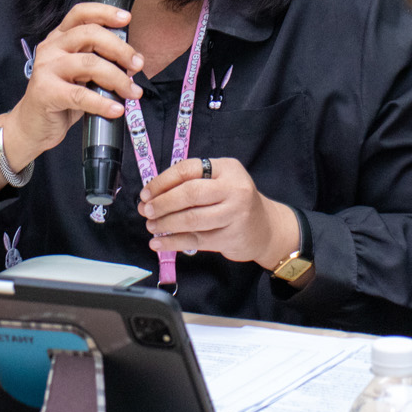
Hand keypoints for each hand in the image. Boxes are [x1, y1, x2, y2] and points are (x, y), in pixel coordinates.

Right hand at [1, 2, 142, 167]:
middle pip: (89, 35)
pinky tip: (116, 109)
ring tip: (132, 92)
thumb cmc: (61, 98)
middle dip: (120, 48)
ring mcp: (46, 69)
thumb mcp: (80, 74)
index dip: (104, 12)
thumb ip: (99, 61)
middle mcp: (51, 48)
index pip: (80, 14)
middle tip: (137, 64)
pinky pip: (80, 95)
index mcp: (59, 38)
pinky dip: (102, 103)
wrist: (33, 126)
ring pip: (89, 63)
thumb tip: (132, 61)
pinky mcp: (45, 92)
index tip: (126, 18)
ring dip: (117, 78)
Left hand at [138, 157, 299, 266]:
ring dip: (165, 224)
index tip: (146, 193)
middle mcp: (233, 189)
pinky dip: (172, 242)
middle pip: (190, 194)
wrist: (266, 228)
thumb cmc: (234, 201)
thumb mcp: (220, 181)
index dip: (163, 181)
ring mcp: (234, 214)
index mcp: (227, 168)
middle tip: (146, 211)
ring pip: (191, 219)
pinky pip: (195, 240)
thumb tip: (152, 195)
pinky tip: (157, 243)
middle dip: (163, 203)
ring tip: (151, 226)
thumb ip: (192, 182)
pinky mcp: (230, 237)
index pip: (188, 169)